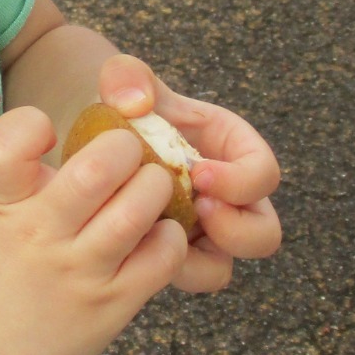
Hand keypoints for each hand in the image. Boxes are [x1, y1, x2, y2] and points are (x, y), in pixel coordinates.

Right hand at [0, 105, 184, 354]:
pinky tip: (159, 236)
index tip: (48, 132)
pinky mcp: (112, 303)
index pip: (8, 144)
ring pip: (138, 209)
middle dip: (126, 148)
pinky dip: (171, 236)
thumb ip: (40, 177)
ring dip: (156, 189)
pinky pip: (163, 255)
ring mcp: (79, 270)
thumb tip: (104, 141)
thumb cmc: (2, 269)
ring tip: (151, 191)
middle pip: (98, 169)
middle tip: (129, 156)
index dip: (31, 125)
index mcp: (10, 201)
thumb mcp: (3, 212)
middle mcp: (41, 232)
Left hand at [94, 55, 282, 294]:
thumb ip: (127, 76)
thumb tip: (136, 105)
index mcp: (232, 150)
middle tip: (197, 211)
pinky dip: (163, 271)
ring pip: (223, 267)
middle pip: (262, 234)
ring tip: (162, 237)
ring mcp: (201, 231)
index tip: (200, 174)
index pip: (263, 173)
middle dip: (236, 231)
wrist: (91, 138)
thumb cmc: (120, 108)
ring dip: (198, 262)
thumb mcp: (123, 83)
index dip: (241, 180)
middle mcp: (227, 197)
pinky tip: (132, 248)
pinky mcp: (171, 254)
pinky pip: (182, 278)